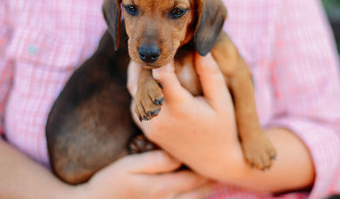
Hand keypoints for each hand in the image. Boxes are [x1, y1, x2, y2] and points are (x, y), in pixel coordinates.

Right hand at [75, 150, 211, 198]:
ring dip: (204, 192)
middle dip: (210, 179)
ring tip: (213, 180)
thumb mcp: (130, 167)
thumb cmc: (108, 184)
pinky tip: (193, 195)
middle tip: (220, 166)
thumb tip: (179, 154)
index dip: (207, 167)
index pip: (195, 177)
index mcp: (163, 188)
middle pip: (198, 193)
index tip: (218, 155)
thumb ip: (158, 161)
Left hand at [127, 54, 246, 182]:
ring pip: (133, 91)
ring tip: (150, 58)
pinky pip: (136, 104)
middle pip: (139, 80)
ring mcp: (150, 126)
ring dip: (139, 73)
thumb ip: (210, 73)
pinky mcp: (147, 131)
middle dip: (145, 61)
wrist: (215, 161)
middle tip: (153, 46)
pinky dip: (140, 89)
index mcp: (180, 108)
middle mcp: (160, 118)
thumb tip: (200, 47)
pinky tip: (151, 79)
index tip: (169, 44)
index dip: (163, 56)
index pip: (161, 74)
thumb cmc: (223, 127)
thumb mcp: (222, 100)